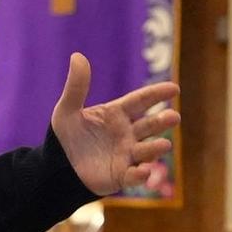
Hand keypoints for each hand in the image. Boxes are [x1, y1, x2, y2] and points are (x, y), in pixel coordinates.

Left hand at [50, 53, 180, 194]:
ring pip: (146, 151)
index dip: (157, 94)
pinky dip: (140, 175)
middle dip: (163, 121)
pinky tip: (144, 171)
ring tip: (163, 144)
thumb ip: (76, 86)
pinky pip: (133, 176)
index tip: (174, 88)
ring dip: (156, 148)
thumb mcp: (67, 110)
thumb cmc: (65, 136)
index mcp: (117, 114)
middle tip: (174, 117)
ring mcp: (126, 155)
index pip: (141, 101)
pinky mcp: (121, 176)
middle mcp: (127, 133)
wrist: (57, 166)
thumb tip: (77, 55)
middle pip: (150, 125)